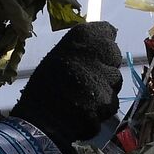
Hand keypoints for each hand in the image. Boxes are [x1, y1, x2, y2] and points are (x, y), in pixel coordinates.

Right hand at [10, 21, 123, 153]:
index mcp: (81, 37)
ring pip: (115, 83)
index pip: (107, 31)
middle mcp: (96, 53)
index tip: (94, 54)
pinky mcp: (107, 103)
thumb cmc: (45, 87)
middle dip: (105, 68)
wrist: (38, 121)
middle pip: (115, 57)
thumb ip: (82, 48)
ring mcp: (103, 79)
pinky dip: (101, 109)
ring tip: (83, 98)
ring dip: (104, 90)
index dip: (101, 45)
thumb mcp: (59, 57)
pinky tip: (85, 111)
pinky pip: (111, 104)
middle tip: (86, 80)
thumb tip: (107, 36)